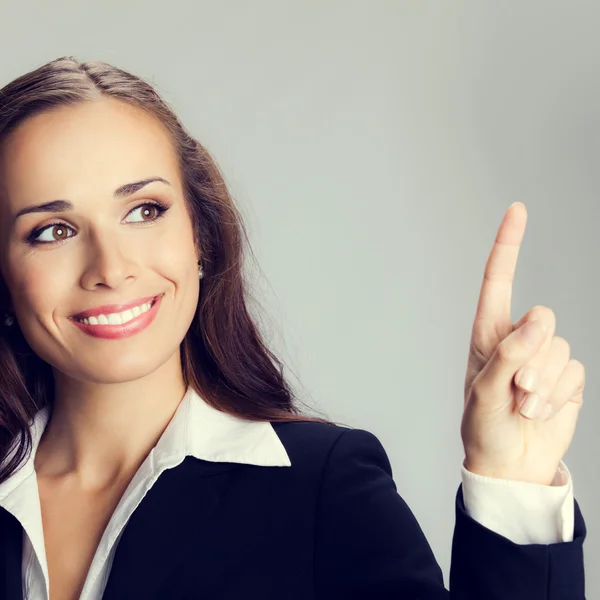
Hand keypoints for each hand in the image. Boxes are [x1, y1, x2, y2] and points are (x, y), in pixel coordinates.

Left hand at [461, 202, 585, 485]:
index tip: (517, 210)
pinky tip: (539, 411)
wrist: (510, 464)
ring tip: (523, 405)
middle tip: (515, 390)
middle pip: (542, 320)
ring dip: (543, 382)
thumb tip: (538, 320)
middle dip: (532, 358)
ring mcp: (544, 357)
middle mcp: (517, 339)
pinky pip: (575, 371)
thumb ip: (507, 357)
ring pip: (560, 347)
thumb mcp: (483, 395)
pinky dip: (558, 394)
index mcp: (488, 334)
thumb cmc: (483, 428)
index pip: (499, 281)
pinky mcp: (566, 377)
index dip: (508, 245)